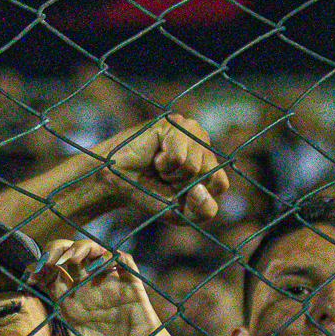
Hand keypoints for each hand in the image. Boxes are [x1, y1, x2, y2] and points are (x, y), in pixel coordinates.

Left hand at [13, 240, 173, 335]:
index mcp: (71, 304)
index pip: (50, 275)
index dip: (38, 270)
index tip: (29, 277)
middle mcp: (87, 289)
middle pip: (66, 255)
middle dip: (54, 252)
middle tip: (46, 263)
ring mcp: (108, 284)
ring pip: (92, 250)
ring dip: (78, 248)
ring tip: (69, 260)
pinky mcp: (130, 284)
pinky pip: (122, 259)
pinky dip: (110, 256)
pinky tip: (99, 266)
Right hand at [90, 114, 226, 221]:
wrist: (115, 181)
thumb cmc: (148, 193)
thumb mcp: (180, 212)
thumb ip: (202, 210)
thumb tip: (202, 190)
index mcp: (207, 162)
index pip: (219, 184)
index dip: (197, 195)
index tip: (176, 191)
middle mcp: (202, 143)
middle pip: (207, 174)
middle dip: (182, 184)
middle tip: (163, 177)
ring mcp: (189, 130)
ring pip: (194, 166)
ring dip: (171, 174)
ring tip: (158, 167)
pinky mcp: (174, 123)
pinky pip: (179, 157)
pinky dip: (164, 164)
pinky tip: (154, 157)